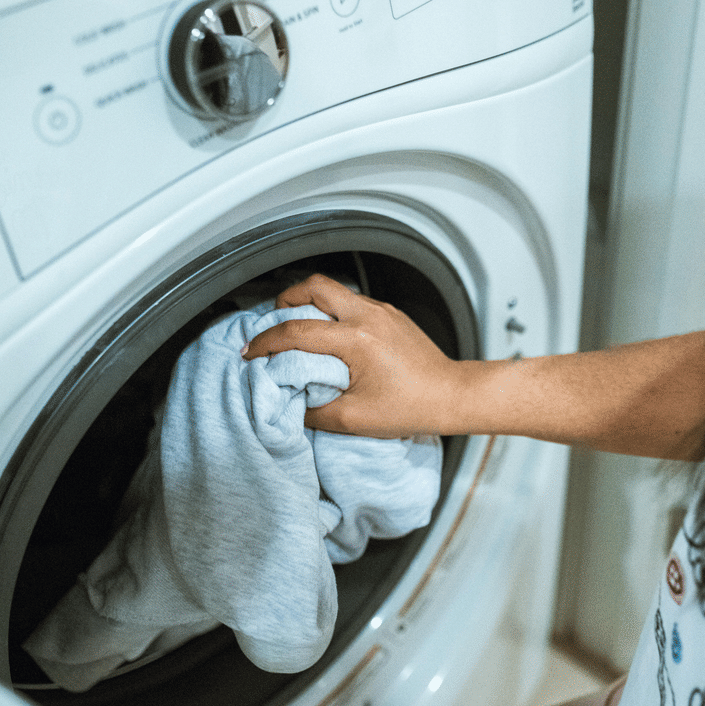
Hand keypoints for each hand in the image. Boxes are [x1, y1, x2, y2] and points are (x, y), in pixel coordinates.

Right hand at [242, 274, 465, 436]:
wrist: (452, 396)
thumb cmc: (412, 407)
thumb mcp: (354, 420)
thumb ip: (314, 411)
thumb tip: (291, 403)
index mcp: (356, 340)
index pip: (296, 331)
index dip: (266, 341)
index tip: (252, 352)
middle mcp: (368, 316)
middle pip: (314, 286)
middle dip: (285, 300)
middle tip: (274, 322)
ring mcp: (382, 311)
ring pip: (335, 290)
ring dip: (311, 304)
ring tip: (299, 328)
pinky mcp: (391, 314)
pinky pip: (353, 302)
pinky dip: (333, 312)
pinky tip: (332, 337)